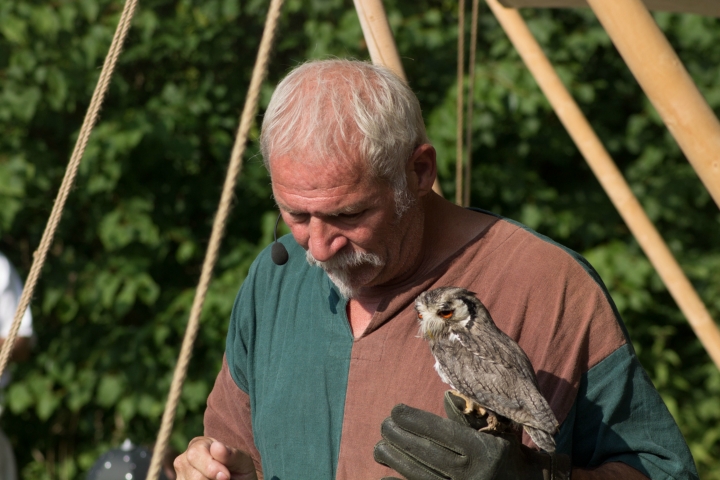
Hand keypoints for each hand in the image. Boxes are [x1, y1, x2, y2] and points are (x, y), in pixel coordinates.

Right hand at [174, 436, 256, 479]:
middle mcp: (184, 459)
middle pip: (193, 475)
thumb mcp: (241, 460)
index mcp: (198, 444)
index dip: (210, 467)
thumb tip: (216, 447)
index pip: (195, 454)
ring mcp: (181, 476)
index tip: (226, 476)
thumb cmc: (239, 469)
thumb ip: (230, 454)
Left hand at [374, 391, 569, 479]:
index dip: (415, 420)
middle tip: (384, 425)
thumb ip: (470, 415)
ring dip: (394, 460)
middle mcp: (472, 474)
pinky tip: (385, 474)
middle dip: (399, 437)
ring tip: (379, 447)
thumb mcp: (497, 429)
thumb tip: (444, 396)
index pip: (442, 432)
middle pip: (425, 454)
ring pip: (419, 475)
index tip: (396, 410)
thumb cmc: (508, 451)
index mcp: (484, 451)